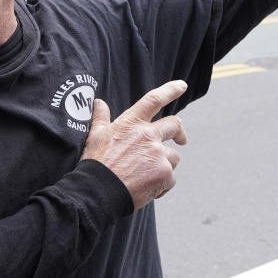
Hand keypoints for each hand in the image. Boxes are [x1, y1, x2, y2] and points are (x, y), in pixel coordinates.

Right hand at [81, 80, 188, 209]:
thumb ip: (100, 118)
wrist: (99, 192)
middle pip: (175, 126)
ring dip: (164, 166)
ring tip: (145, 177)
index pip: (153, 100)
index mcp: (131, 123)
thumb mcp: (95, 136)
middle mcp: (148, 135)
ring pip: (173, 157)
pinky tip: (146, 190)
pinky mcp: (165, 174)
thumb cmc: (95, 164)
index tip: (181, 85)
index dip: (169, 90)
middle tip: (182, 140)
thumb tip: (98, 102)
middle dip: (180, 132)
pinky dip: (161, 185)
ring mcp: (158, 154)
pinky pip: (170, 179)